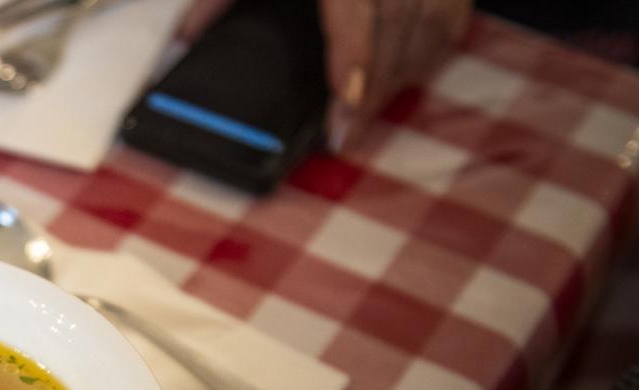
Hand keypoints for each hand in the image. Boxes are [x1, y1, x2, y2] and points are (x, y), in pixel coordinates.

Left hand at [179, 0, 471, 150]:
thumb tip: (186, 39)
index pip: (356, 17)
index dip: (352, 70)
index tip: (345, 117)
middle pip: (398, 29)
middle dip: (378, 87)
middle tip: (353, 129)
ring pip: (432, 21)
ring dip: (407, 70)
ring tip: (375, 107)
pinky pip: (452, 8)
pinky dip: (435, 41)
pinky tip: (411, 65)